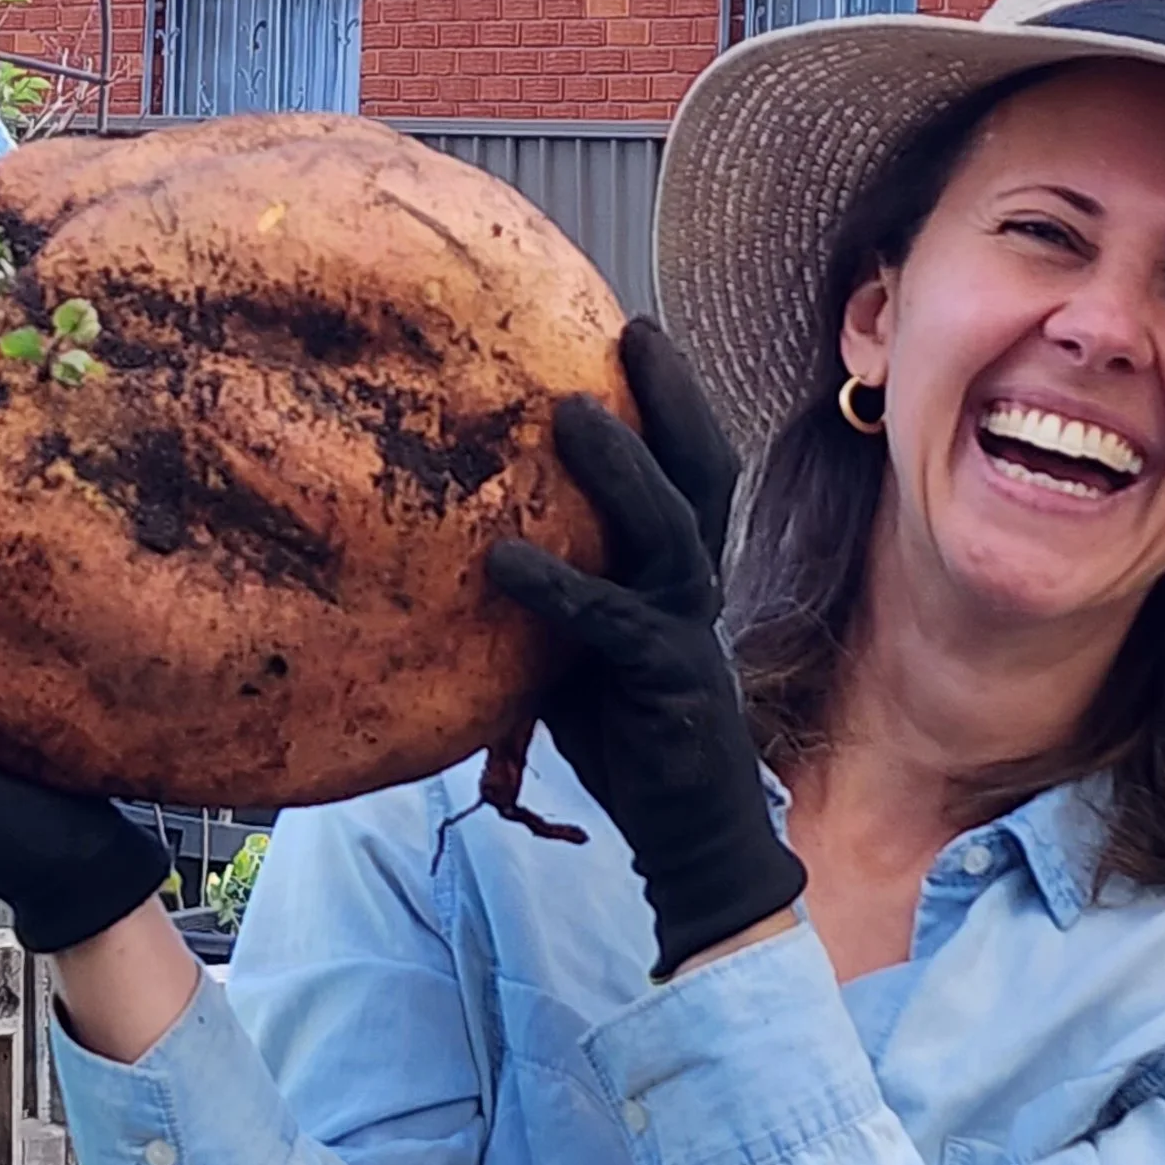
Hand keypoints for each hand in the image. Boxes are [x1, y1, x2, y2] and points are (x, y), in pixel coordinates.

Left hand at [486, 319, 804, 981]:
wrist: (686, 835)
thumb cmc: (626, 736)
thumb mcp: (576, 646)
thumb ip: (546, 592)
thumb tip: (463, 540)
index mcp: (682, 573)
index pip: (689, 467)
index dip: (673, 397)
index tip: (635, 332)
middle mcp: (697, 588)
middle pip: (701, 470)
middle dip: (672, 395)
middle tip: (634, 328)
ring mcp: (688, 631)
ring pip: (667, 527)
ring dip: (619, 468)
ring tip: (568, 412)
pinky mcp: (667, 681)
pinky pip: (609, 621)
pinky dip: (554, 586)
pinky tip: (500, 559)